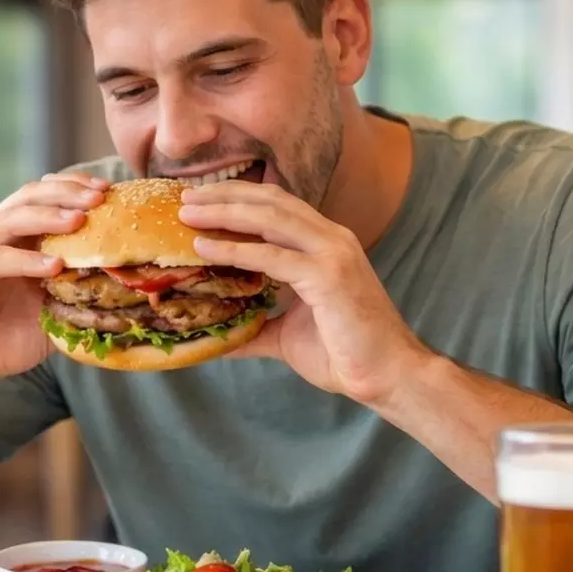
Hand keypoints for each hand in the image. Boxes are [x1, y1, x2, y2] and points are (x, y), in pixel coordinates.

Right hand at [0, 173, 108, 393]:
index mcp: (13, 234)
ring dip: (47, 217)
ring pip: (10, 219)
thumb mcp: (53, 310)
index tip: (108, 190)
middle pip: (28, 195)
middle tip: (99, 197)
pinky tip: (53, 266)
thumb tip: (128, 287)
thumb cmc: (5, 338)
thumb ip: (79, 291)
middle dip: (66, 193)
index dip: (74, 186)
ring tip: (79, 221)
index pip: (43, 193)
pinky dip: (25, 260)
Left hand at [179, 182, 428, 405]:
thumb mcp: (287, 335)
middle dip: (224, 195)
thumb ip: (255, 328)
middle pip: (270, 200)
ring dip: (224, 212)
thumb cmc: (344, 354)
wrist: (388, 376)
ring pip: (269, 218)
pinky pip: (272, 255)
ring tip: (187, 213)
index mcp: (326, 244)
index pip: (277, 206)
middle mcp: (331, 239)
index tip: (200, 200)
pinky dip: (236, 248)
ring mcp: (332, 253)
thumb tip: (217, 337)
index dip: (238, 197)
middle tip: (184, 197)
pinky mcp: (329, 276)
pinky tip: (206, 247)